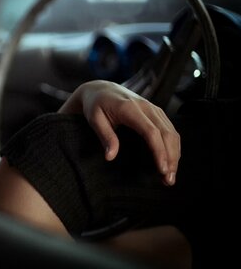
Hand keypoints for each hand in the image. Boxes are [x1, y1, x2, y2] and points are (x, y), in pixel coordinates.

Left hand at [60, 80, 179, 185]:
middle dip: (171, 157)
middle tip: (168, 180)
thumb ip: (104, 136)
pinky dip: (173, 146)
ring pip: (172, 132)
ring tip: (170, 176)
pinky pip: (170, 129)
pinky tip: (171, 161)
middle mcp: (146, 106)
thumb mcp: (94, 119)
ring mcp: (153, 108)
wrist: (100, 89)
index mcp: (130, 108)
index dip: (159, 151)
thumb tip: (110, 157)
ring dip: (175, 154)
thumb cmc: (95, 105)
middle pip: (166, 133)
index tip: (162, 169)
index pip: (151, 131)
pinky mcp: (156, 112)